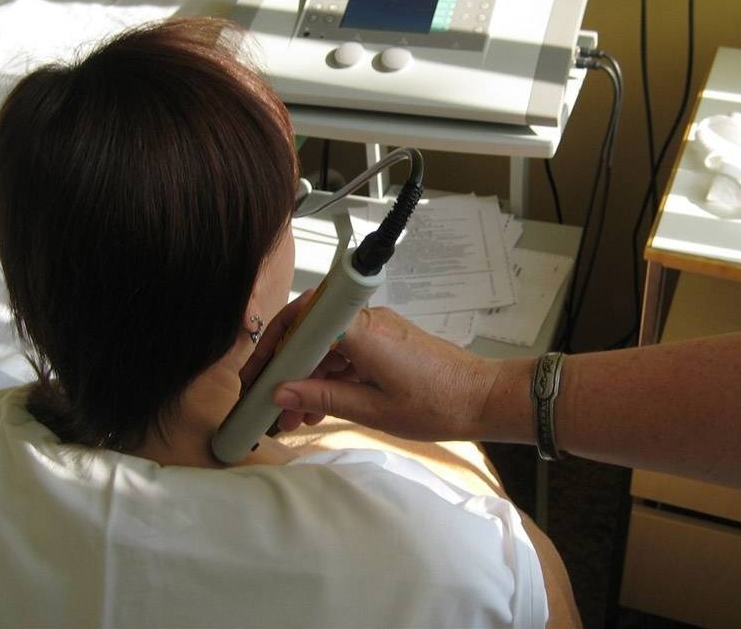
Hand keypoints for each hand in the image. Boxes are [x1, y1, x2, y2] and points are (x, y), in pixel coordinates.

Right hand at [247, 300, 496, 440]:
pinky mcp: (386, 341)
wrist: (484, 399)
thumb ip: (323, 398)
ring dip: (306, 378)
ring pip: (326, 346)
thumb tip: (281, 395)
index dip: (272, 346)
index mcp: (361, 331)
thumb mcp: (373, 410)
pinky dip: (328, 377)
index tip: (256, 377)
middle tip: (265, 403)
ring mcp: (376, 329)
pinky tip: (317, 408)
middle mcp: (366, 321)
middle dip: (285, 368)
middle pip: (309, 332)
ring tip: (291, 419)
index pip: (302, 321)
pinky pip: (345, 352)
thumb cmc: (436, 405)